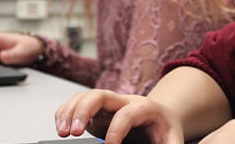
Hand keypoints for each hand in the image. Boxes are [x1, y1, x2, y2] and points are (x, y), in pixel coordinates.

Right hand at [55, 89, 183, 143]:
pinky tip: (61, 126)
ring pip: (84, 96)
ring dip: (70, 112)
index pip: (126, 113)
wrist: (162, 119)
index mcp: (144, 108)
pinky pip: (77, 103)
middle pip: (100, 94)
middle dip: (84, 111)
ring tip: (62, 132)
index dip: (117, 130)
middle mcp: (123, 101)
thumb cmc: (165, 131)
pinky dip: (65, 112)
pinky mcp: (96, 111)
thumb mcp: (173, 140)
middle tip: (75, 133)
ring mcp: (107, 105)